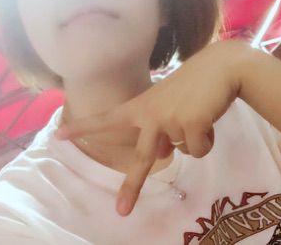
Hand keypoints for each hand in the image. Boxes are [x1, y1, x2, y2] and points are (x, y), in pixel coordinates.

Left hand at [56, 41, 245, 215]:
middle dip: (132, 186)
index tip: (59, 135)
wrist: (221, 67)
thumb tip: (162, 153)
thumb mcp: (168, 104)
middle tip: (122, 211)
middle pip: (141, 158)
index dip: (83, 128)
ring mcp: (170, 120)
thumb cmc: (193, 83)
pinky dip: (207, 140)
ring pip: (182, 150)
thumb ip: (159, 128)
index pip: (107, 118)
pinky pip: (199, 150)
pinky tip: (209, 117)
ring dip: (194, 138)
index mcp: (141, 106)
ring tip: (200, 113)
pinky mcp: (191, 125)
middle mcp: (151, 114)